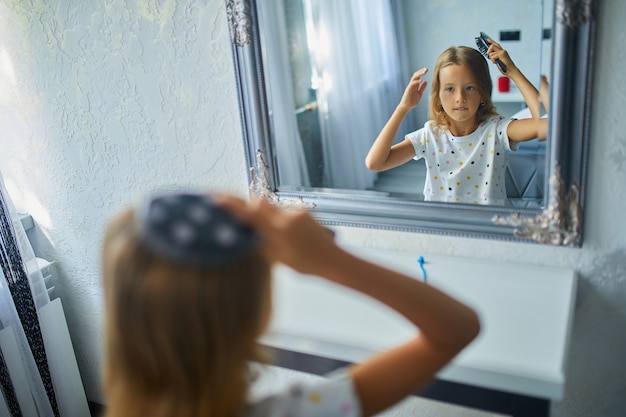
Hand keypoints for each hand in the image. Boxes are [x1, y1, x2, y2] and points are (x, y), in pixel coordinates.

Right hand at [216, 195, 338, 275]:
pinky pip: (283, 210)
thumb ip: (261, 243)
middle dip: (246, 205)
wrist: (333, 260)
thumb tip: (243, 233)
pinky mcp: (303, 210)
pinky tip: (286, 234)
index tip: (217, 198)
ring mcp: (297, 211)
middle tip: (232, 209)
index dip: (233, 205)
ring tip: (272, 235)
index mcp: (280, 230)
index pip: (252, 214)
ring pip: (272, 208)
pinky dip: (278, 219)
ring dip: (265, 216)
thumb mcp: (279, 259)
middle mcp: (288, 216)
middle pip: (260, 203)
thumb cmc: (306, 264)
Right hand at [399, 68, 427, 109]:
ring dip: (419, 74)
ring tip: (424, 72)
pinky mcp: (408, 90)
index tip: (427, 70)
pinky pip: (412, 84)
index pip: (418, 76)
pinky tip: (420, 80)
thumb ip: (422, 88)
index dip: (422, 72)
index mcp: (415, 85)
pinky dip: (416, 82)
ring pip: (414, 78)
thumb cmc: (412, 101)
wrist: (406, 107)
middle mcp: (412, 85)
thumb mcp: (419, 94)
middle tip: (426, 69)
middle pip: (416, 75)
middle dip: (421, 71)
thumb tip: (425, 81)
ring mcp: (410, 87)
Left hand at [485, 38, 515, 74]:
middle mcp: (502, 50)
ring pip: (491, 52)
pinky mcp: (502, 54)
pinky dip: (493, 60)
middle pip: (493, 45)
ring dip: (491, 58)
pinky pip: (492, 56)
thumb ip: (495, 57)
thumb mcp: (498, 61)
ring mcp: (502, 52)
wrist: (511, 70)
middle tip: (488, 55)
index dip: (491, 41)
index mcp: (502, 52)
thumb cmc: (505, 67)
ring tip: (495, 62)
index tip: (487, 39)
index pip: (496, 44)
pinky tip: (496, 63)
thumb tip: (489, 54)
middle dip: (488, 50)